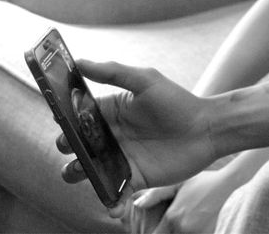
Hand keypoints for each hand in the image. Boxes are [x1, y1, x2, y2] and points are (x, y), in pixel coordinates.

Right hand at [57, 60, 218, 216]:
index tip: (60, 122)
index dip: (65, 121)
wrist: (208, 129)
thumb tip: (80, 61)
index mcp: (110, 112)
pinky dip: (110, 202)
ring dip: (78, 174)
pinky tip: (113, 207)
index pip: (77, 117)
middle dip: (67, 149)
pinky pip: (114, 192)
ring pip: (88, 170)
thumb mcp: (146, 81)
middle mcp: (111, 136)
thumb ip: (113, 72)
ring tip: (83, 171)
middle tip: (72, 147)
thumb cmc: (178, 102)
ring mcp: (121, 158)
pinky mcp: (134, 178)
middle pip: (77, 145)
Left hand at [135, 169, 236, 233]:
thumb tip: (137, 205)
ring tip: (184, 220)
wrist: (232, 185)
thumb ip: (156, 194)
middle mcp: (183, 229)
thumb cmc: (205, 182)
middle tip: (171, 223)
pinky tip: (195, 224)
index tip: (155, 227)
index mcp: (173, 217)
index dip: (151, 232)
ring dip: (176, 232)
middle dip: (163, 232)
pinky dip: (190, 232)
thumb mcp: (180, 183)